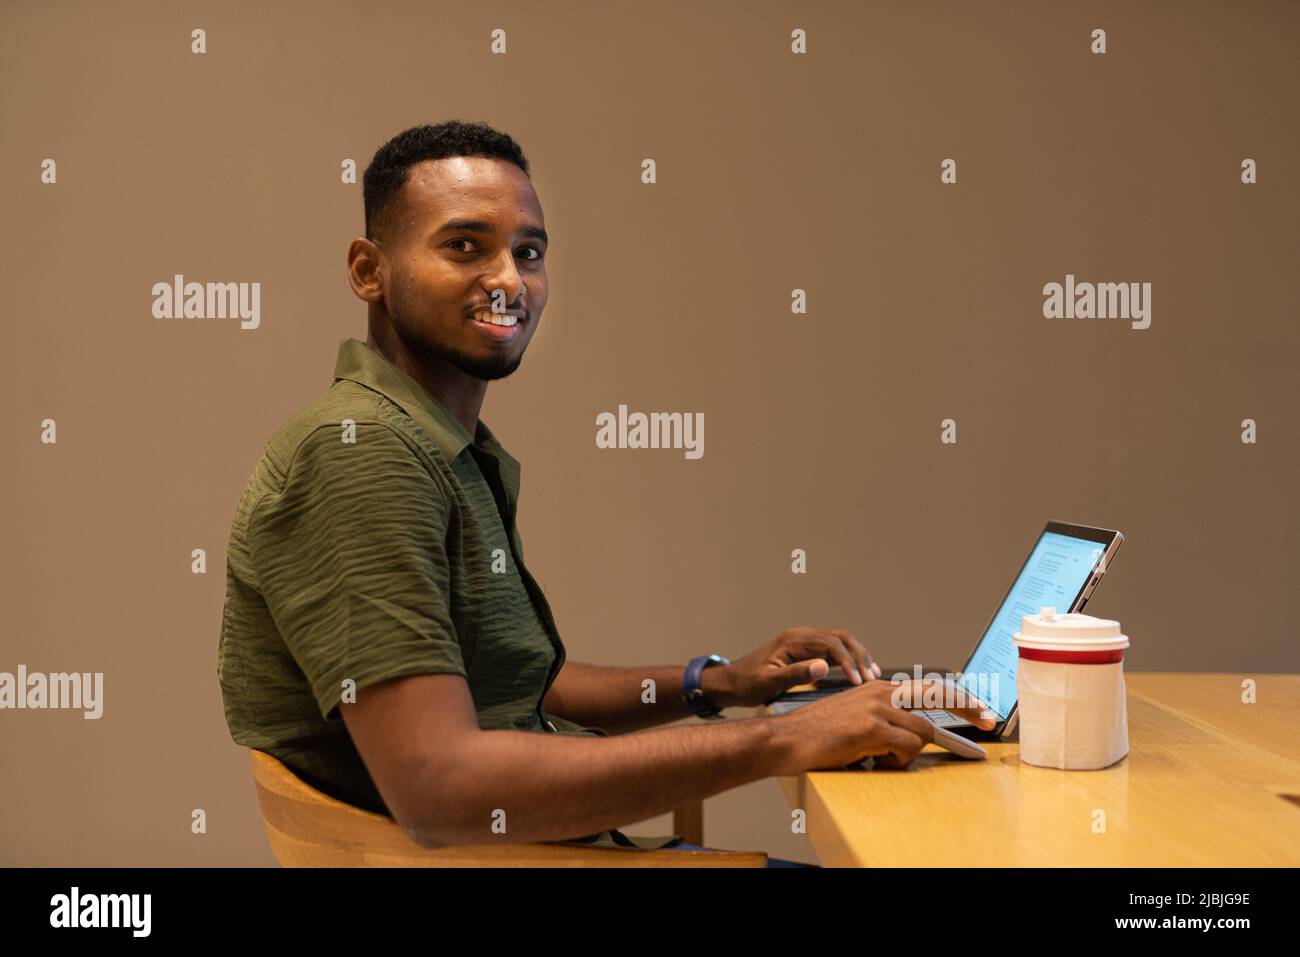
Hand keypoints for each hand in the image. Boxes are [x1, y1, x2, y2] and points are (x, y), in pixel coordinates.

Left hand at [710, 626, 883, 708]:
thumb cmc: (746, 684)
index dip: (848, 661)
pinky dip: (848, 659)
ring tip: (872, 674)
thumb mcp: (768, 683)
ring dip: (857, 655)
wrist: (730, 683)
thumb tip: (824, 666)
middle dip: (860, 655)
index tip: (858, 681)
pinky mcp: (805, 651)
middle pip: (841, 637)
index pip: (831, 644)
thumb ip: (796, 674)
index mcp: (793, 640)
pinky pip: (833, 650)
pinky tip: (858, 673)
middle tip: (872, 677)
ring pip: (840, 641)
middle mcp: (801, 636)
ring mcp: (804, 642)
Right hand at [769, 678, 997, 773]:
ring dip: (907, 754)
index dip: (958, 697)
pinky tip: (872, 760)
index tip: (979, 707)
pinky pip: (906, 749)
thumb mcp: (857, 718)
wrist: (789, 738)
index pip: (928, 687)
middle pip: (939, 697)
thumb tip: (915, 736)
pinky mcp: (873, 727)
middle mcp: (883, 692)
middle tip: (989, 720)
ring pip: (922, 734)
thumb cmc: (820, 733)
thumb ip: (886, 720)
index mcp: (879, 688)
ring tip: (880, 758)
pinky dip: (895, 761)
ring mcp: (879, 708)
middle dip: (968, 707)